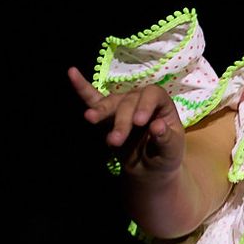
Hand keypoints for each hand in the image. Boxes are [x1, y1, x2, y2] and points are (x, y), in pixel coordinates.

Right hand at [66, 69, 186, 174]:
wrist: (149, 170)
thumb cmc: (164, 158)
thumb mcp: (171, 153)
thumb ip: (166, 140)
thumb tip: (157, 126)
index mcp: (162, 105)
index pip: (153, 94)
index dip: (145, 104)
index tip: (139, 122)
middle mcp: (141, 100)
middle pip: (129, 101)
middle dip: (121, 121)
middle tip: (114, 141)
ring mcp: (123, 105)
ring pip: (111, 102)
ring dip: (101, 111)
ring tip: (89, 119)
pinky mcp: (108, 114)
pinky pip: (94, 98)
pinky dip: (82, 87)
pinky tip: (72, 73)